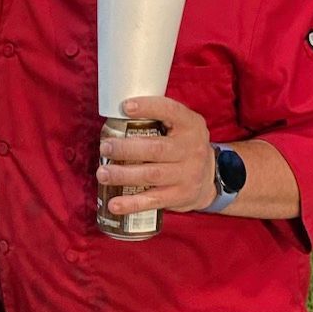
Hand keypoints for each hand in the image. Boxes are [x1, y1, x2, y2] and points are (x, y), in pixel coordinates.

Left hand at [96, 96, 215, 214]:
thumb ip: (159, 118)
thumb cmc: (184, 147)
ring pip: (151, 175)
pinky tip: (114, 204)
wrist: (209, 178)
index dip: (148, 108)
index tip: (125, 107)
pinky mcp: (180, 196)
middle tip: (105, 148)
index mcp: (191, 125)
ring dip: (123, 175)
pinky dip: (131, 203)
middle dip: (126, 148)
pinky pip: (153, 200)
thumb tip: (118, 112)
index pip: (171, 111)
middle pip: (155, 148)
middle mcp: (192, 149)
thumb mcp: (182, 126)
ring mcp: (187, 175)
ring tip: (102, 173)